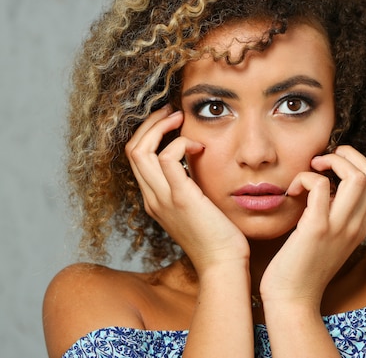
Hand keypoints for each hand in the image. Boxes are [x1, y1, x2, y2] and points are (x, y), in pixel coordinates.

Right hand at [125, 106, 248, 271]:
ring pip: (141, 151)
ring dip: (160, 127)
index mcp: (155, 200)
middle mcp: (152, 198)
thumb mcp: (197, 207)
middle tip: (172, 110)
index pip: (137, 158)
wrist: (223, 264)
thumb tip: (197, 160)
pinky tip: (199, 147)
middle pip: (133, 150)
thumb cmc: (218, 237)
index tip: (170, 121)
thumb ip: (190, 186)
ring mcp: (163, 199)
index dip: (148, 134)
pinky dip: (180, 144)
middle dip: (150, 124)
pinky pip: (168, 159)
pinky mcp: (181, 199)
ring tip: (180, 118)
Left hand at [259, 145, 365, 307]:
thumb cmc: (303, 267)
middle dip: (347, 154)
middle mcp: (356, 225)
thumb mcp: (329, 239)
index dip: (355, 162)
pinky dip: (306, 178)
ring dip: (330, 162)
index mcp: (360, 226)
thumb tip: (325, 186)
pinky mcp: (317, 229)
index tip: (330, 165)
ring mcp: (339, 227)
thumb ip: (334, 215)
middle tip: (321, 161)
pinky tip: (293, 191)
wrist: (292, 300)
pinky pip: (321, 186)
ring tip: (310, 170)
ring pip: (355, 176)